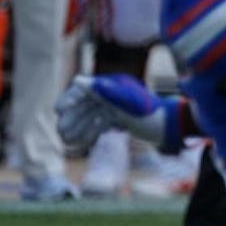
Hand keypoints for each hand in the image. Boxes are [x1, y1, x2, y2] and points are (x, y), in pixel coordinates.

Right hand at [55, 74, 183, 149]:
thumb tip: (77, 80)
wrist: (168, 127)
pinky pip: (100, 124)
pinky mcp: (120, 118)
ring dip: (78, 128)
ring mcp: (116, 106)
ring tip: (67, 141)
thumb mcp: (125, 103)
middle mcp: (113, 94)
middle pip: (85, 104)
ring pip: (90, 116)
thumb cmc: (149, 113)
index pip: (85, 88)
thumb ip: (102, 92)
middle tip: (61, 132)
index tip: (58, 111)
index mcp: (113, 85)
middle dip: (72, 118)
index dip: (70, 98)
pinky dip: (89, 133)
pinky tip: (80, 144)